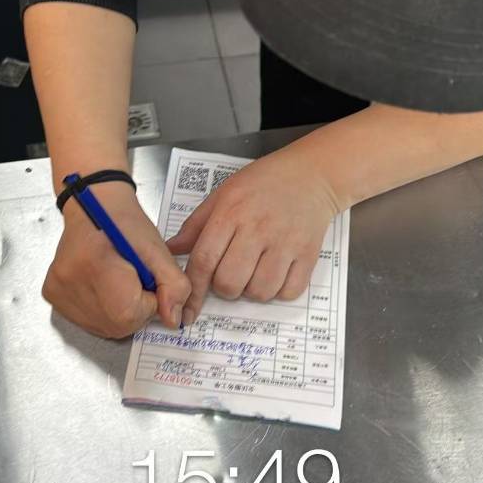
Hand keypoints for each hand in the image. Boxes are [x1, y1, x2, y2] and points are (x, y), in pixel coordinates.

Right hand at [43, 181, 190, 337]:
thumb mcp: (159, 250)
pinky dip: (104, 311)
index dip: (148, 302)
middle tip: (134, 280)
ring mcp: (58, 291)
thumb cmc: (126, 223)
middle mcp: (70, 282)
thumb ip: (173, 285)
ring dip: (120, 312)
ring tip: (118, 281)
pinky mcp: (52, 295)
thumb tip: (173, 320)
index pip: (131, 313)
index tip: (146, 280)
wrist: (95, 205)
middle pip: (118, 325)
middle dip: (136, 309)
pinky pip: (89, 321)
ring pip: (104, 327)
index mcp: (97, 266)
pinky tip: (104, 286)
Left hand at [166, 143, 340, 323]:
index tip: (188, 309)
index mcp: (230, 213)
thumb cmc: (263, 183)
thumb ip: (196, 225)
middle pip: (230, 282)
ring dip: (252, 291)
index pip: (204, 261)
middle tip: (231, 275)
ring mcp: (285, 243)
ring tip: (255, 272)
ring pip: (259, 291)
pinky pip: (289, 291)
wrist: (311, 174)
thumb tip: (172, 250)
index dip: (193, 290)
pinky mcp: (308, 253)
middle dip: (225, 288)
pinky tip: (277, 274)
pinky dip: (280, 291)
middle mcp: (257, 229)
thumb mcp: (223, 194)